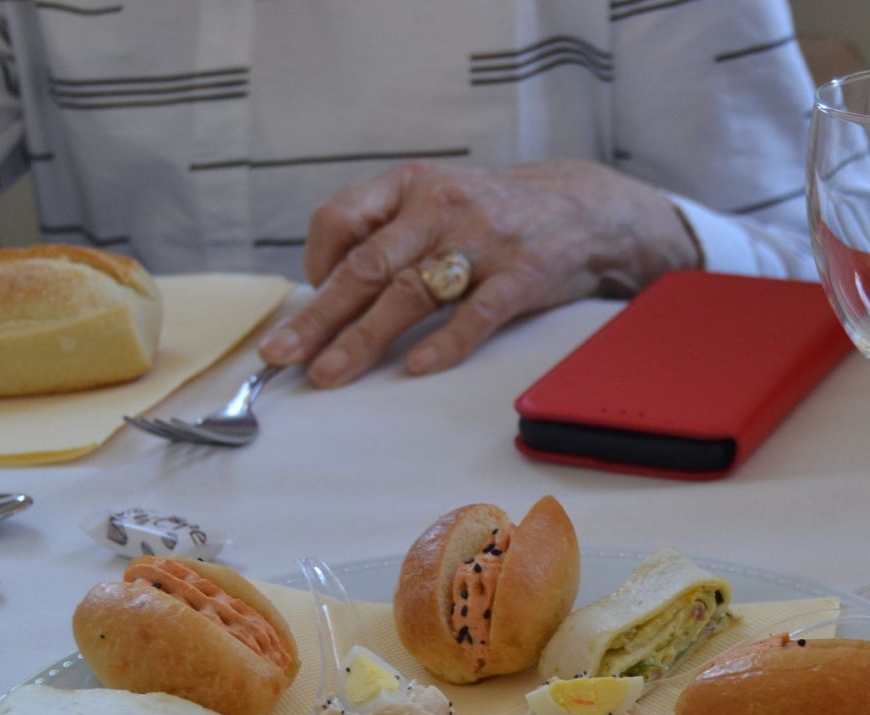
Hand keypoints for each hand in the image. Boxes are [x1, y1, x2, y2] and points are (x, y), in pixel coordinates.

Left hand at [259, 159, 699, 387]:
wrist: (587, 208)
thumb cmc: (497, 213)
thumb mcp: (438, 198)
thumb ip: (388, 231)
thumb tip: (327, 288)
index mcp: (411, 184)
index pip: (341, 217)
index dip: (316, 261)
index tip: (308, 299)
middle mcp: (441, 207)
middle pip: (366, 266)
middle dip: (319, 314)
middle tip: (282, 354)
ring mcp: (483, 241)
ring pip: (410, 293)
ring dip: (364, 338)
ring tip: (329, 375)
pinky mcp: (524, 274)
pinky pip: (478, 313)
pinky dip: (446, 342)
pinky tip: (416, 368)